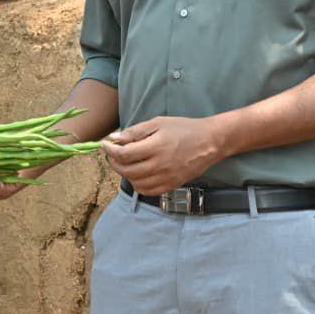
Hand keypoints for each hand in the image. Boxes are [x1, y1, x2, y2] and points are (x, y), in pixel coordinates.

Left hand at [101, 116, 221, 195]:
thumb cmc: (184, 129)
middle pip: (127, 170)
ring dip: (124, 173)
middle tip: (111, 153)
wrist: (209, 142)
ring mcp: (166, 178)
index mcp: (157, 147)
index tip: (105, 143)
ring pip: (135, 182)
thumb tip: (115, 138)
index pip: (124, 154)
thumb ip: (136, 131)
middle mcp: (161, 165)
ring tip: (124, 162)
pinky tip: (137, 173)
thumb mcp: (159, 123)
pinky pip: (147, 191)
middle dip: (114, 161)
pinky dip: (137, 184)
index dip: (110, 150)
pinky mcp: (171, 185)